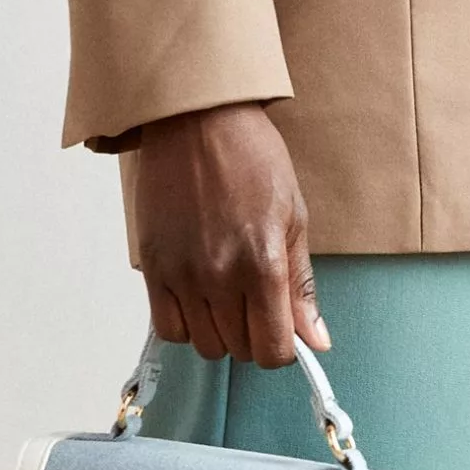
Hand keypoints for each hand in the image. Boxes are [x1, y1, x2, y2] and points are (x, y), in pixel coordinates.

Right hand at [133, 102, 329, 369]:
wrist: (197, 119)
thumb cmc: (250, 157)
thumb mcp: (294, 216)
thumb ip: (301, 285)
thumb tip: (316, 340)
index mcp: (263, 262)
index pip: (273, 350)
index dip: (283, 348)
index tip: (282, 330)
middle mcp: (220, 275)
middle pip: (239, 350)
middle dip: (254, 335)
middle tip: (256, 302)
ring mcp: (182, 273)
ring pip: (204, 345)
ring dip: (220, 330)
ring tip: (226, 294)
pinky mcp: (153, 266)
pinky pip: (167, 327)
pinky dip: (185, 323)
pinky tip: (197, 295)